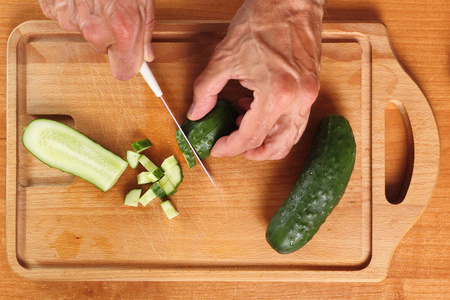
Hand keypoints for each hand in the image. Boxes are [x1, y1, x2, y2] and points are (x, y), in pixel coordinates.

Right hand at [38, 0, 154, 79]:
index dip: (128, 66)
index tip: (131, 65)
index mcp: (123, 30)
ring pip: (84, 33)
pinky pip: (65, 18)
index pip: (124, 72)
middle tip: (114, 11)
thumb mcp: (144, 2)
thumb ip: (145, 33)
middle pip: (104, 50)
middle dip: (111, 36)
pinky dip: (72, 8)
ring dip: (91, 20)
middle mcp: (96, 31)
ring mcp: (72, 20)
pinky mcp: (53, 8)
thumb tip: (146, 56)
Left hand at [189, 0, 323, 159]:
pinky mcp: (311, 89)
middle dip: (254, 152)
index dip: (230, 147)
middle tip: (234, 147)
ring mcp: (308, 95)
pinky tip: (258, 110)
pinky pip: (296, 119)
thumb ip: (206, 90)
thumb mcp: (224, 57)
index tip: (218, 147)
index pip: (251, 137)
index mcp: (277, 94)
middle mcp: (298, 100)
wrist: (291, 1)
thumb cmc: (262, 22)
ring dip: (267, 140)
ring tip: (245, 128)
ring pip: (291, 136)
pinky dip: (277, 124)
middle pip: (278, 145)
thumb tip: (197, 113)